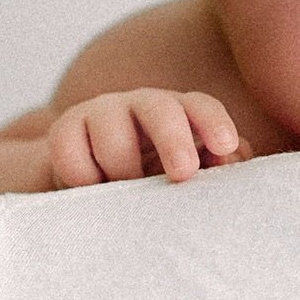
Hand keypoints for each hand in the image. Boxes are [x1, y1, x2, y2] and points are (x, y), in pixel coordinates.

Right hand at [46, 88, 250, 187]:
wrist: (88, 185)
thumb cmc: (150, 180)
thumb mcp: (183, 174)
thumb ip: (215, 166)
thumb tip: (234, 159)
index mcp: (178, 114)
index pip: (200, 106)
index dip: (213, 122)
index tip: (225, 146)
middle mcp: (140, 107)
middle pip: (160, 109)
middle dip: (173, 139)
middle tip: (183, 172)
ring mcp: (101, 115)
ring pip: (114, 136)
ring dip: (123, 171)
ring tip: (127, 194)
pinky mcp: (65, 132)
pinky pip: (70, 152)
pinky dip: (83, 178)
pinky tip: (92, 190)